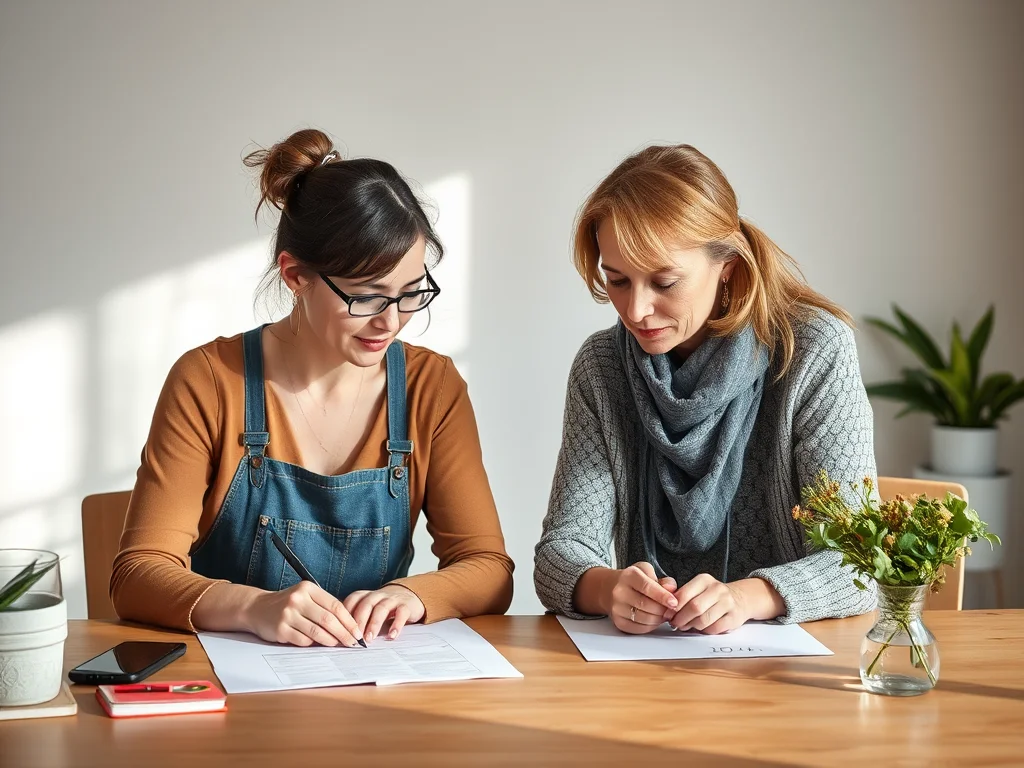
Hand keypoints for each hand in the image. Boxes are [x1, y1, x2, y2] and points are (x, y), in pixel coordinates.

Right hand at [242, 581, 363, 646]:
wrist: (257, 608)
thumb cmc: (288, 604)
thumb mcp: (306, 597)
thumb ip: (323, 606)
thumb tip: (348, 625)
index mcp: (308, 588)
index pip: (335, 605)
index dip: (349, 620)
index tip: (357, 631)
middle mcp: (298, 599)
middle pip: (328, 619)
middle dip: (344, 633)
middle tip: (352, 642)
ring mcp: (288, 614)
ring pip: (317, 632)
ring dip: (331, 640)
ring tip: (338, 644)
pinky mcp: (280, 629)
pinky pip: (303, 640)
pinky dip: (312, 643)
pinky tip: (316, 643)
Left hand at [344, 585, 424, 642]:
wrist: (409, 597)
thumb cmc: (383, 608)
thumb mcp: (368, 610)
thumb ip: (355, 618)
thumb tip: (337, 636)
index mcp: (365, 596)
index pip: (352, 601)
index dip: (346, 615)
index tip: (341, 631)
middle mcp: (377, 595)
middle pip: (366, 604)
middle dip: (359, 622)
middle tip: (355, 638)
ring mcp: (392, 599)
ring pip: (381, 608)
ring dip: (374, 624)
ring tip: (369, 639)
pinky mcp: (406, 605)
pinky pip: (401, 613)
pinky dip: (396, 624)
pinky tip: (392, 636)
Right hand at [608, 562, 678, 634]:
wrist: (610, 589)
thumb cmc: (633, 580)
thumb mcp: (647, 572)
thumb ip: (663, 580)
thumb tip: (672, 590)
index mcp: (629, 576)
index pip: (647, 587)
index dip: (663, 596)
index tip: (674, 603)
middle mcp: (620, 592)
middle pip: (647, 605)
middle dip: (663, 610)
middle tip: (671, 610)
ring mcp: (617, 608)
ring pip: (645, 618)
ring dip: (658, 619)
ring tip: (662, 613)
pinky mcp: (618, 622)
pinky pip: (640, 628)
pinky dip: (651, 626)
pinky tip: (653, 619)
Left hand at [667, 574, 750, 634]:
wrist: (740, 598)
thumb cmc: (713, 595)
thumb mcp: (698, 588)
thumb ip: (683, 596)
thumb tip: (667, 609)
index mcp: (704, 580)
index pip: (684, 594)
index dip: (673, 607)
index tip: (667, 614)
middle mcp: (717, 589)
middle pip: (694, 607)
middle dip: (681, 619)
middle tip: (676, 623)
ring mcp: (727, 603)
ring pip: (704, 620)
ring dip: (692, 626)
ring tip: (688, 626)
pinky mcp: (733, 617)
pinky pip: (714, 628)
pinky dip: (705, 631)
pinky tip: (702, 628)